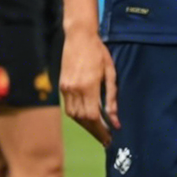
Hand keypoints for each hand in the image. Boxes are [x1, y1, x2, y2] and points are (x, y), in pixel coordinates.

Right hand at [59, 28, 116, 146]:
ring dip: (85, 125)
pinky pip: (69, 107)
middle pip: (82, 119)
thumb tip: (115, 119)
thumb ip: (112, 96)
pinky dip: (78, 116)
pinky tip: (87, 117)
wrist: (78, 37)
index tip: (109, 138)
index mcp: (88, 86)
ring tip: (98, 130)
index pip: (93, 116)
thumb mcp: (110, 72)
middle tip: (105, 138)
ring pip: (74, 115)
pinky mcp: (61, 86)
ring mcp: (65, 88)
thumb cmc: (99, 52)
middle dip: (94, 131)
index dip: (101, 130)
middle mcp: (74, 90)